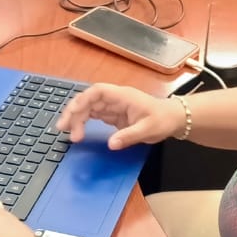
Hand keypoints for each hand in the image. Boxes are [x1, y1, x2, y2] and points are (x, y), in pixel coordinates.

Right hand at [56, 83, 184, 149]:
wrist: (173, 119)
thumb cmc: (163, 120)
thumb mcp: (149, 129)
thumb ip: (129, 136)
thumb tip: (110, 144)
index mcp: (123, 96)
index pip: (98, 91)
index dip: (83, 100)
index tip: (74, 112)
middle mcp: (115, 98)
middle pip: (88, 100)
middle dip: (74, 111)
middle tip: (63, 128)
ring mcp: (113, 106)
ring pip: (88, 107)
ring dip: (76, 118)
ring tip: (66, 132)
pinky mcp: (113, 115)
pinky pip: (93, 115)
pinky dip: (83, 122)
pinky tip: (77, 131)